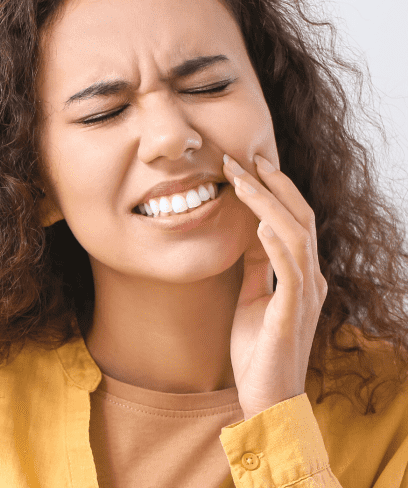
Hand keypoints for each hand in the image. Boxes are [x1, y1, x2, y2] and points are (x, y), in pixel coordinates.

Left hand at [222, 153, 327, 419]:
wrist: (266, 398)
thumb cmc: (258, 350)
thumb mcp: (252, 298)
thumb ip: (257, 267)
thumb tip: (250, 233)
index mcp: (302, 275)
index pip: (293, 221)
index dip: (275, 191)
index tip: (251, 164)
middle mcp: (310, 280)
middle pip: (300, 219)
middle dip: (273, 186)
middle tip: (247, 158)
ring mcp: (305, 296)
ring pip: (295, 236)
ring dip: (269, 205)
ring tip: (245, 180)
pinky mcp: (292, 314)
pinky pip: (290, 272)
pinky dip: (277, 244)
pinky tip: (260, 224)